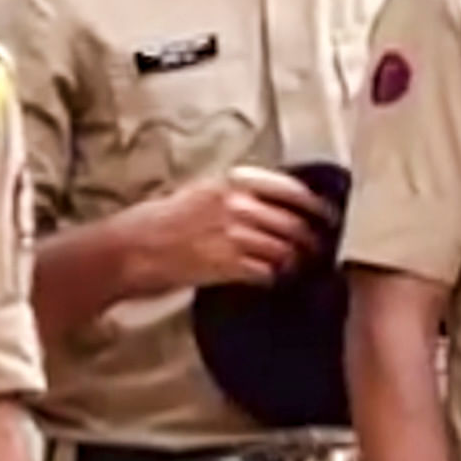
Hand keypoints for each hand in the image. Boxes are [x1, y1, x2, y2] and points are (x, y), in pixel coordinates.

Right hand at [117, 165, 333, 292]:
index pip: (292, 190)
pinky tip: (273, 278)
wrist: (130, 249)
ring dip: (296, 261)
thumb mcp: (201, 191)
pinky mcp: (226, 266)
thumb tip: (273, 202)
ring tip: (299, 266)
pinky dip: (274, 276)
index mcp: (233, 181)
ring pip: (284, 249)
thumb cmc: (160, 220)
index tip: (330, 215)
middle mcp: (238, 206)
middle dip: (313, 238)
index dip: (317, 205)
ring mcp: (233, 237)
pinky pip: (265, 272)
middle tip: (321, 248)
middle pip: (295, 223)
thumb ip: (237, 193)